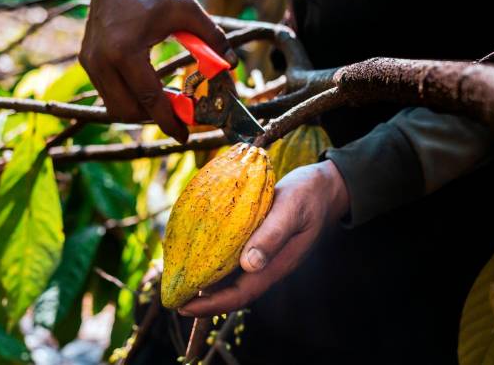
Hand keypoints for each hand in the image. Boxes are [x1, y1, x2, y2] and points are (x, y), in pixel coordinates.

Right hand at [79, 0, 236, 141]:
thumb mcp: (188, 11)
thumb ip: (212, 39)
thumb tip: (231, 67)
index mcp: (125, 49)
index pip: (148, 98)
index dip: (168, 121)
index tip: (184, 135)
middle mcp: (102, 60)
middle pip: (128, 110)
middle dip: (154, 118)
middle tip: (178, 113)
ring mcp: (90, 62)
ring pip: (115, 106)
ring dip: (141, 110)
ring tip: (165, 99)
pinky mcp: (87, 61)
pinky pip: (108, 93)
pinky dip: (129, 98)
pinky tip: (148, 86)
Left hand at [178, 160, 349, 316]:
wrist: (322, 186)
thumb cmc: (307, 195)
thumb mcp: (291, 210)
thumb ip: (272, 235)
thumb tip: (249, 265)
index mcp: (276, 265)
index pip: (240, 294)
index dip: (211, 305)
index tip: (184, 308)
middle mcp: (266, 266)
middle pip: (231, 291)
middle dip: (202, 298)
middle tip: (172, 295)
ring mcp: (262, 256)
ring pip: (230, 276)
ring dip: (205, 280)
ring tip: (177, 277)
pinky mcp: (257, 242)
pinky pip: (232, 258)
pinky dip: (214, 259)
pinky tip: (197, 252)